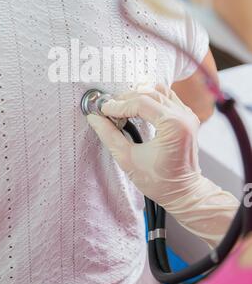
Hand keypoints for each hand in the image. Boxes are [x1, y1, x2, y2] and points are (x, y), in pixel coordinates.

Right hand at [87, 85, 238, 247]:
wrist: (183, 192)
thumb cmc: (160, 182)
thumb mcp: (128, 159)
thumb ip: (109, 135)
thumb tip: (95, 118)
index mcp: (174, 125)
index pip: (141, 103)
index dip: (118, 105)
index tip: (103, 110)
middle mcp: (184, 116)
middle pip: (149, 93)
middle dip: (126, 99)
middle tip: (108, 109)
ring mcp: (187, 115)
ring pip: (158, 91)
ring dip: (138, 96)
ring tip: (121, 108)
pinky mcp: (187, 116)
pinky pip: (167, 97)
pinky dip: (150, 98)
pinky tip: (137, 108)